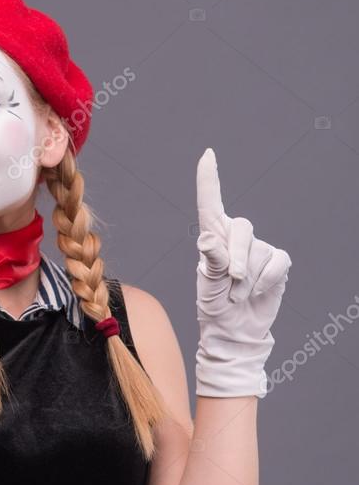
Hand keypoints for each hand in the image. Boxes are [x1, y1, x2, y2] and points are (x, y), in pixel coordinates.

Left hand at [195, 147, 290, 397]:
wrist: (236, 330)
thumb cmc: (215, 305)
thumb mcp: (208, 286)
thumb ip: (212, 262)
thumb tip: (209, 238)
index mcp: (213, 237)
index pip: (210, 203)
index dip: (209, 179)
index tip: (207, 155)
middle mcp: (235, 237)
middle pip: (242, 228)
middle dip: (236, 258)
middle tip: (231, 284)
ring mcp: (257, 249)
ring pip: (258, 250)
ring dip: (248, 279)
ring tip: (239, 294)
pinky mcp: (275, 262)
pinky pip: (277, 262)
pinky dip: (267, 279)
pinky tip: (258, 291)